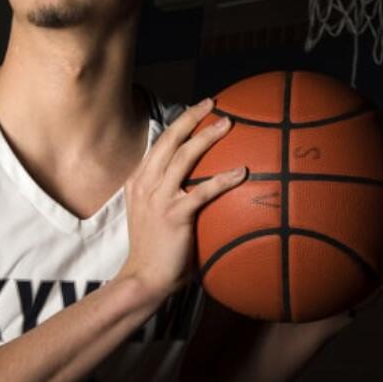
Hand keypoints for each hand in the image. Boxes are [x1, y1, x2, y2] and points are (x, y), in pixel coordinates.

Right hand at [118, 98, 247, 302]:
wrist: (143, 278)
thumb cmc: (154, 251)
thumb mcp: (151, 215)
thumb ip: (167, 196)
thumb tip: (197, 186)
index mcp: (139, 181)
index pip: (160, 143)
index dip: (179, 123)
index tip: (198, 110)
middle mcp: (146, 183)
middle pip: (169, 139)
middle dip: (191, 117)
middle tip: (212, 103)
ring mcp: (158, 198)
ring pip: (184, 156)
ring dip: (207, 137)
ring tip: (228, 124)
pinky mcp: (173, 215)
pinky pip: (203, 191)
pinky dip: (224, 179)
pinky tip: (242, 172)